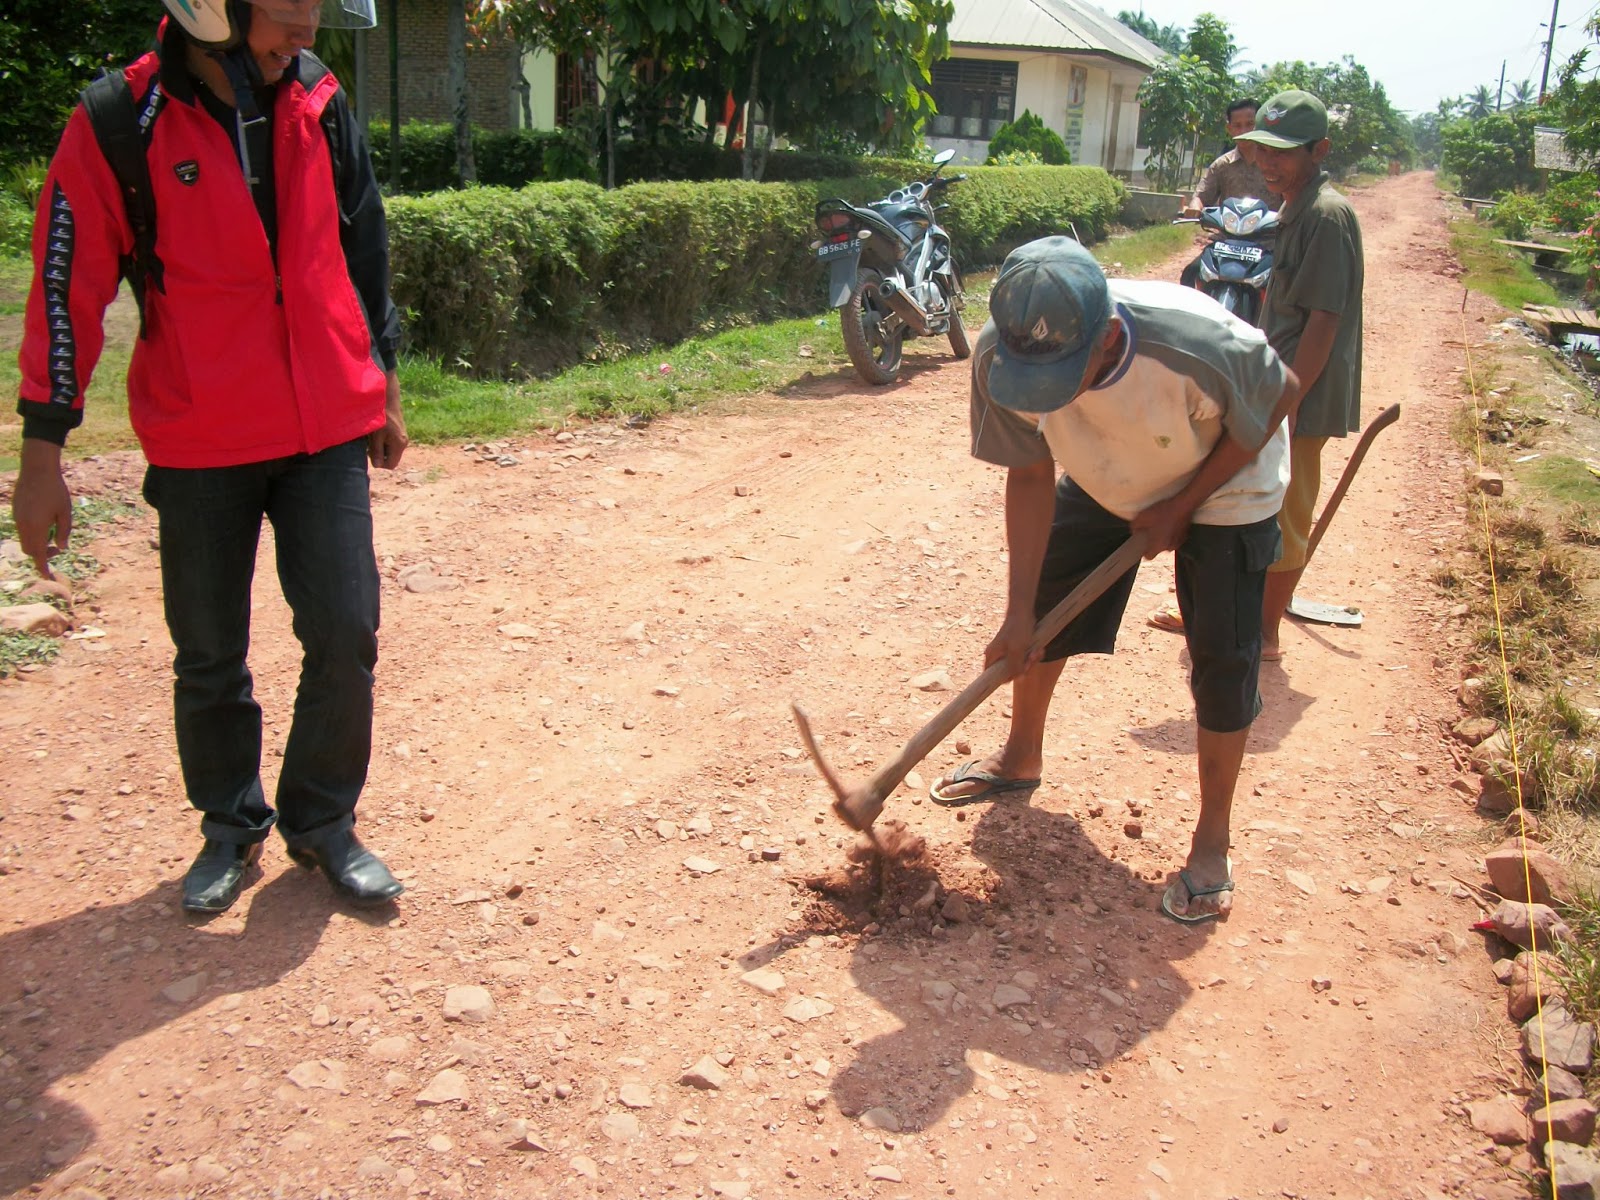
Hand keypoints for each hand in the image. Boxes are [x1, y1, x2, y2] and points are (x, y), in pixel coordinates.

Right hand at [12, 438, 71, 577]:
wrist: (37, 469)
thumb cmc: (56, 490)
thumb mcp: (66, 512)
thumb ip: (64, 532)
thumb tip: (62, 549)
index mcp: (36, 527)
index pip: (37, 555)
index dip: (42, 568)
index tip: (49, 577)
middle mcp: (23, 525)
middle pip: (29, 550)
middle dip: (41, 554)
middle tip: (56, 548)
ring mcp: (17, 518)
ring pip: (24, 540)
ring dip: (37, 543)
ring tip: (52, 533)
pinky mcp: (15, 512)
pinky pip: (22, 529)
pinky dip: (32, 533)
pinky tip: (44, 522)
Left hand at [367, 372, 407, 469]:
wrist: (387, 398)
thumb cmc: (380, 415)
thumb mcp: (376, 435)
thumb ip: (377, 451)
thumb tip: (377, 465)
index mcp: (399, 444)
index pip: (391, 465)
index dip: (380, 463)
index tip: (370, 452)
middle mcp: (403, 443)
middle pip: (391, 458)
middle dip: (380, 455)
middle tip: (370, 443)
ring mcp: (402, 437)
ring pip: (390, 450)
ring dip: (380, 447)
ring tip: (372, 436)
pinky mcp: (399, 432)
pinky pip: (390, 443)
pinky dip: (382, 441)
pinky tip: (377, 432)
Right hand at [982, 607, 1039, 681]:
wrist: (1023, 611)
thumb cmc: (1017, 629)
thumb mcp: (1016, 650)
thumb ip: (1015, 667)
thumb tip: (1018, 680)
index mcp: (992, 656)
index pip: (993, 676)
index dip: (1007, 677)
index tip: (1020, 672)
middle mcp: (997, 655)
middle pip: (1010, 672)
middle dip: (1024, 666)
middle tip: (1032, 658)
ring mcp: (1007, 652)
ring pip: (1019, 665)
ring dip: (1031, 660)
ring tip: (1037, 651)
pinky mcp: (1017, 648)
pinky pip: (1024, 657)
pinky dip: (1032, 655)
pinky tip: (1038, 649)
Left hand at [1130, 496, 1195, 556]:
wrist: (1183, 505)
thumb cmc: (1163, 512)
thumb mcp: (1142, 516)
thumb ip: (1135, 526)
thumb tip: (1134, 531)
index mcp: (1158, 546)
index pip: (1148, 557)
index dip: (1144, 552)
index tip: (1142, 544)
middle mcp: (1169, 547)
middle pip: (1158, 549)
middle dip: (1154, 542)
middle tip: (1150, 532)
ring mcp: (1178, 542)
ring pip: (1167, 543)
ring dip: (1163, 537)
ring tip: (1160, 526)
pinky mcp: (1185, 536)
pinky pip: (1174, 538)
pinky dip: (1171, 533)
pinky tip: (1169, 523)